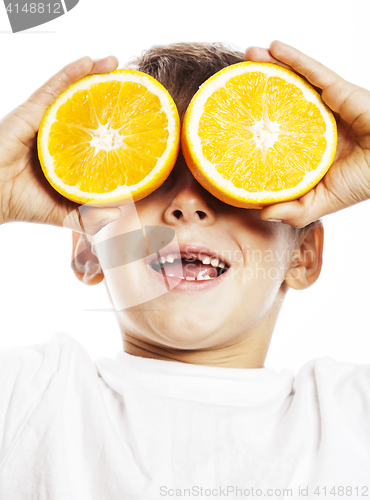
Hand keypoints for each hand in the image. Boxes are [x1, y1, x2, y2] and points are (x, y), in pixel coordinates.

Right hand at [0, 56, 121, 233]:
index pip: (96, 137)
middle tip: (132, 85)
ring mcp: (47, 120)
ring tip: (116, 63)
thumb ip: (90, 217)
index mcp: (69, 154)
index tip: (138, 120)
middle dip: (109, 95)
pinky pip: (55, 86)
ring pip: (74, 92)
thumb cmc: (23, 204)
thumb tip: (118, 214)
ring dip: (95, 74)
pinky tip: (90, 60)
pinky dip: (72, 72)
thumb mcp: (65, 214)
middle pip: (88, 109)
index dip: (114, 127)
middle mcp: (60, 134)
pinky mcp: (33, 111)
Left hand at [244, 40, 369, 227]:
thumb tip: (262, 212)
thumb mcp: (322, 201)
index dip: (256, 125)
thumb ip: (294, 210)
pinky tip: (273, 47)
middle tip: (235, 81)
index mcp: (307, 146)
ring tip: (247, 55)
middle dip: (258, 89)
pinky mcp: (338, 91)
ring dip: (270, 65)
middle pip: (280, 101)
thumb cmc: (362, 181)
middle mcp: (313, 122)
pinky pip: (312, 70)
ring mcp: (325, 105)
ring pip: (293, 80)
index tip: (233, 121)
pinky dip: (293, 57)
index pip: (276, 132)